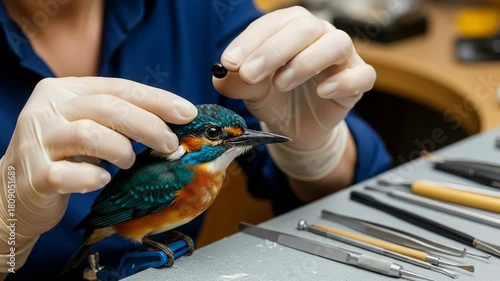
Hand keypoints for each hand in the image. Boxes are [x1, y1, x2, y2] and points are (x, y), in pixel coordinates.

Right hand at [0, 77, 195, 261]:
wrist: (15, 190)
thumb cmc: (64, 156)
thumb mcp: (89, 127)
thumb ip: (120, 119)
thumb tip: (174, 123)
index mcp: (64, 91)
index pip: (119, 87)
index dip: (157, 100)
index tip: (187, 113)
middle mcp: (47, 109)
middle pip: (109, 107)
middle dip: (149, 126)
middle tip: (170, 144)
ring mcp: (36, 141)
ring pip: (90, 134)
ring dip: (121, 150)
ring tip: (128, 162)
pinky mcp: (33, 174)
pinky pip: (69, 174)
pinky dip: (92, 177)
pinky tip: (101, 180)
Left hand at [213, 6, 374, 150]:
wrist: (296, 127)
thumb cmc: (274, 98)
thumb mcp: (250, 90)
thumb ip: (235, 81)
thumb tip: (222, 75)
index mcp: (290, 28)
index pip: (272, 23)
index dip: (250, 41)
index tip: (230, 63)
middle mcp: (319, 34)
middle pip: (305, 27)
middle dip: (273, 51)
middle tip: (250, 74)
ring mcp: (342, 56)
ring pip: (336, 44)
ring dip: (305, 62)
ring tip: (281, 84)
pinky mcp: (357, 81)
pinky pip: (362, 74)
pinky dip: (343, 82)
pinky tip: (322, 92)